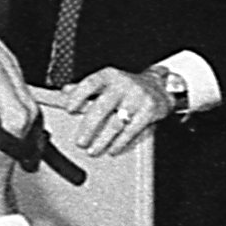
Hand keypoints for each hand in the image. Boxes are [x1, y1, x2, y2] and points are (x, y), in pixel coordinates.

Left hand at [42, 64, 169, 159]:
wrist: (160, 87)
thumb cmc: (127, 87)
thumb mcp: (108, 82)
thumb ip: (87, 88)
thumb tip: (65, 91)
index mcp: (109, 75)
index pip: (90, 83)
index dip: (78, 96)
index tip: (69, 109)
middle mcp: (123, 84)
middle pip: (101, 107)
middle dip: (89, 127)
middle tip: (80, 142)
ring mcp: (137, 97)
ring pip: (116, 123)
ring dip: (103, 140)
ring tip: (93, 150)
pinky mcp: (149, 111)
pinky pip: (131, 130)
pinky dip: (120, 142)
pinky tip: (112, 149)